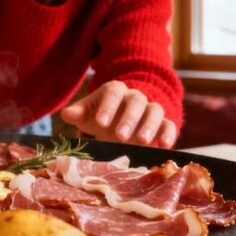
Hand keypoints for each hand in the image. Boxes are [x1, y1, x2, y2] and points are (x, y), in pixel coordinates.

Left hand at [59, 80, 176, 148]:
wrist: (120, 121)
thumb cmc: (101, 117)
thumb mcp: (87, 115)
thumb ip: (78, 113)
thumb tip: (66, 114)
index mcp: (114, 90)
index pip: (113, 92)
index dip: (108, 106)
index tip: (101, 122)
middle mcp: (135, 97)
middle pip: (136, 101)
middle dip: (129, 118)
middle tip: (120, 136)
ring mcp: (150, 109)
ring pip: (154, 111)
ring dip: (149, 125)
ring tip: (142, 141)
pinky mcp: (163, 123)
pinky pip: (169, 124)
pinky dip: (168, 133)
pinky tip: (164, 145)